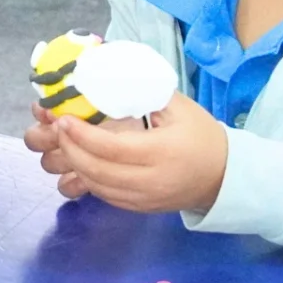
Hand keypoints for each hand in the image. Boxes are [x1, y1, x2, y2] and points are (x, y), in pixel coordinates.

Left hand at [33, 92, 228, 212]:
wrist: (225, 177)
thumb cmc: (203, 136)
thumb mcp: (180, 107)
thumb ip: (146, 92)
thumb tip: (108, 74)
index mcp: (163, 152)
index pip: (113, 149)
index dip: (83, 136)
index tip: (64, 119)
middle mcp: (152, 181)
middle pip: (99, 171)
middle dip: (71, 150)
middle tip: (57, 128)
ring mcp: (145, 199)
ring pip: (98, 187)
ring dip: (74, 165)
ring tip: (63, 143)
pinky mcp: (141, 208)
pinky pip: (105, 197)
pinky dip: (88, 179)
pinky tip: (80, 161)